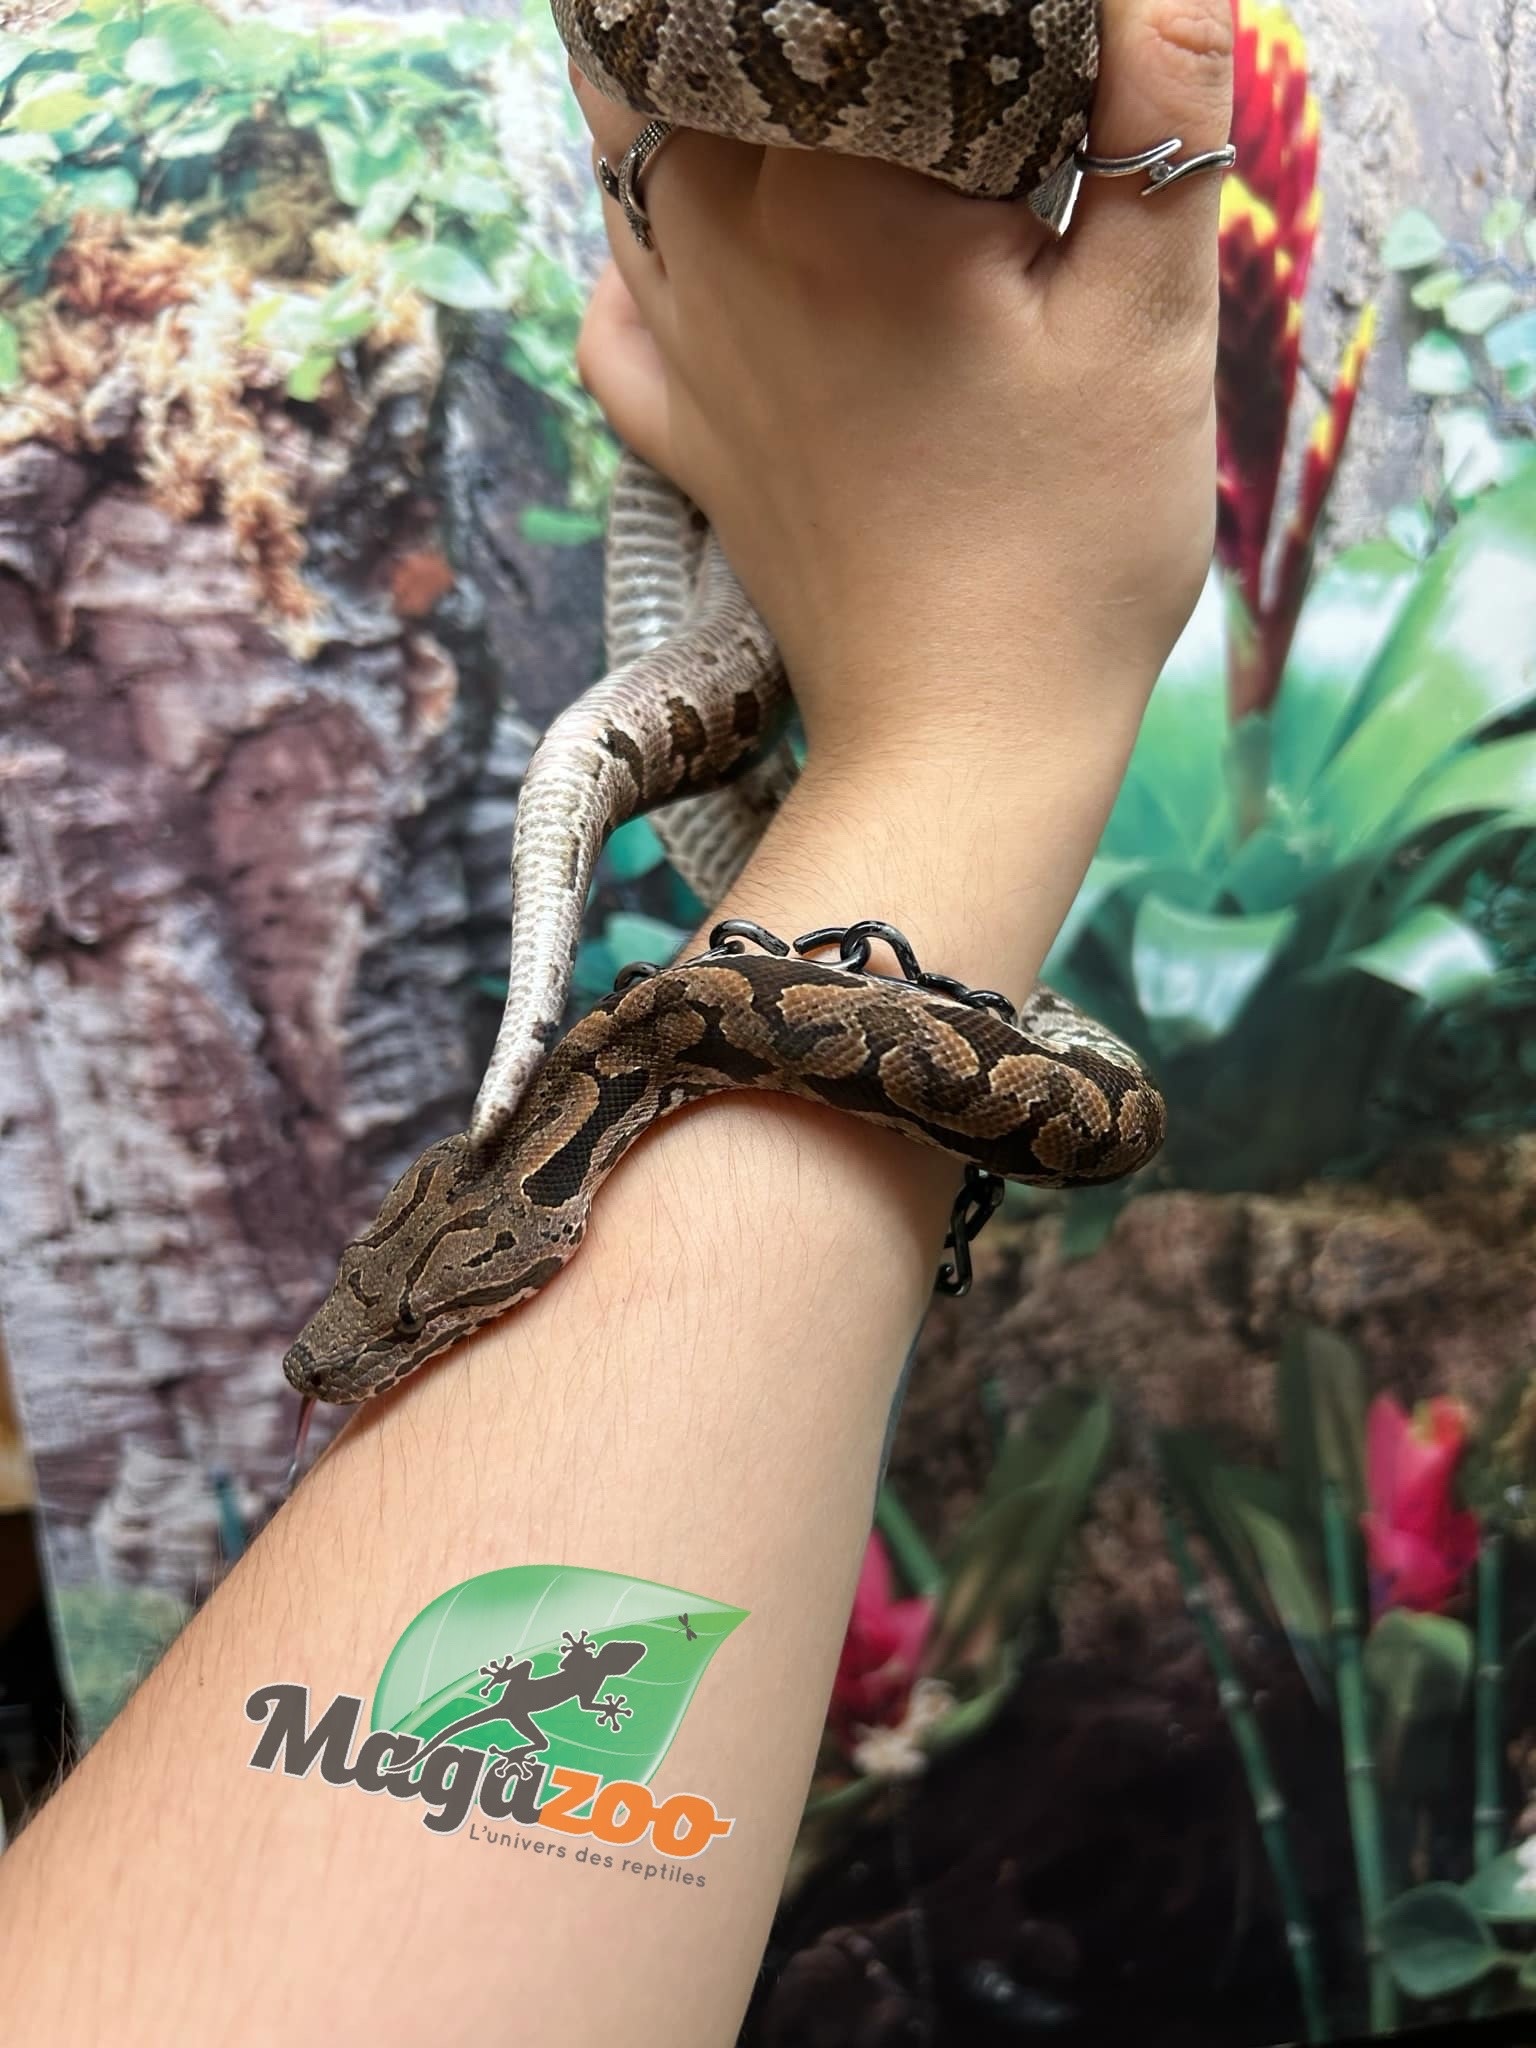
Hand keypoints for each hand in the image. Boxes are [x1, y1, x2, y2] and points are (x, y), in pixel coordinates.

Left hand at [569, 0, 1233, 772]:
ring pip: (633, 150)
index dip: (905, 9)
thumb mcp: (1149, 315)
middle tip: (888, 54)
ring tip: (803, 99)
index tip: (980, 39)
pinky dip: (649, 244)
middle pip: (694, 45)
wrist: (966, 742)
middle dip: (791, 33)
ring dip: (702, 100)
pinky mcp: (683, 433)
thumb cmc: (1066, 547)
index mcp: (828, 190)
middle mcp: (717, 246)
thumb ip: (1161, 105)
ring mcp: (684, 345)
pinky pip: (618, 299)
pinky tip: (721, 237)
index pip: (829, 7)